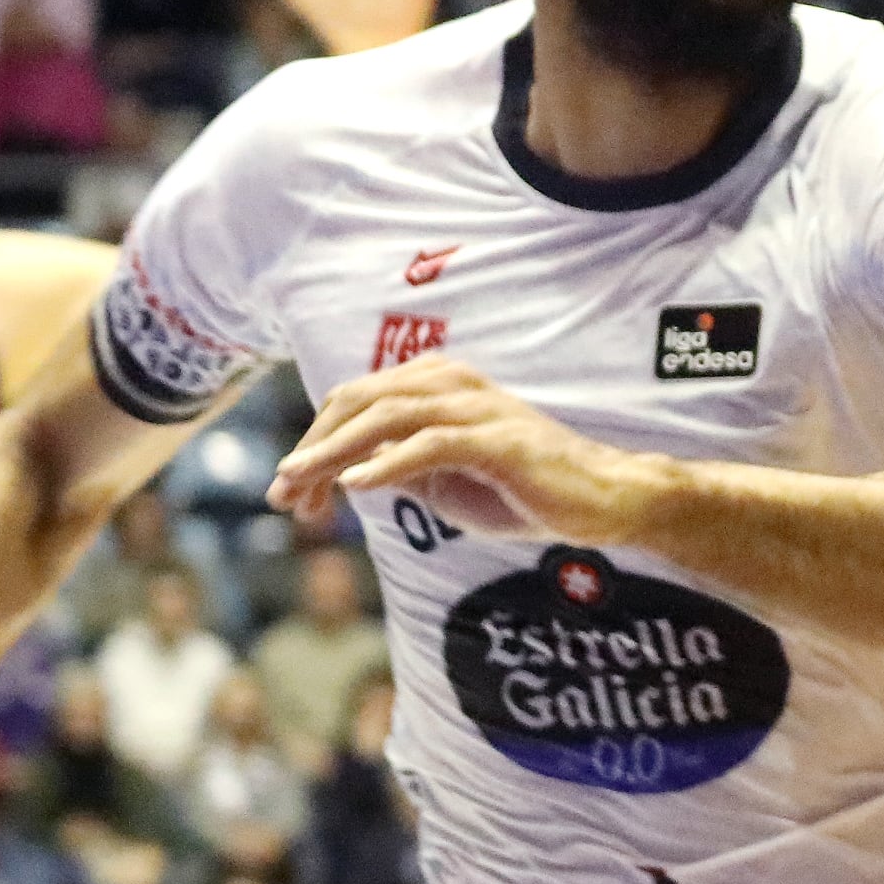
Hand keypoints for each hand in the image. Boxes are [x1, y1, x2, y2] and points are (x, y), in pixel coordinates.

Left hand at [270, 354, 666, 541]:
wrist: (601, 500)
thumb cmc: (526, 491)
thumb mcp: (447, 481)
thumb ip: (401, 468)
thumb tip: (347, 474)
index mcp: (436, 385)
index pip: (356, 402)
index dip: (314, 442)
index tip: (289, 491)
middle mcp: (451, 383)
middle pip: (359, 400)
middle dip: (312, 446)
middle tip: (282, 491)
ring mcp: (475, 407)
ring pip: (386, 416)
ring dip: (336, 453)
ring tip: (303, 485)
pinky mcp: (498, 439)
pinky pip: (430, 444)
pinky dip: (388, 463)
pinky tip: (356, 486)